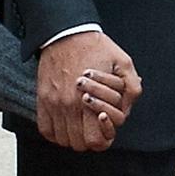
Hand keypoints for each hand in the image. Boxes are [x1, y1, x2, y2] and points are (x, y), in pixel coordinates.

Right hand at [36, 31, 141, 151]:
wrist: (66, 32)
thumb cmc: (95, 47)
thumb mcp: (123, 62)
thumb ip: (132, 88)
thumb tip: (127, 108)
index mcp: (90, 100)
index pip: (95, 141)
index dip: (103, 138)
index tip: (104, 125)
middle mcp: (69, 105)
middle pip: (79, 144)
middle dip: (89, 138)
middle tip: (93, 124)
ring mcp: (53, 103)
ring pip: (62, 140)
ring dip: (72, 136)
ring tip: (79, 123)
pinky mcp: (42, 98)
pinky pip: (46, 129)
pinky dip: (55, 132)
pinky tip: (64, 122)